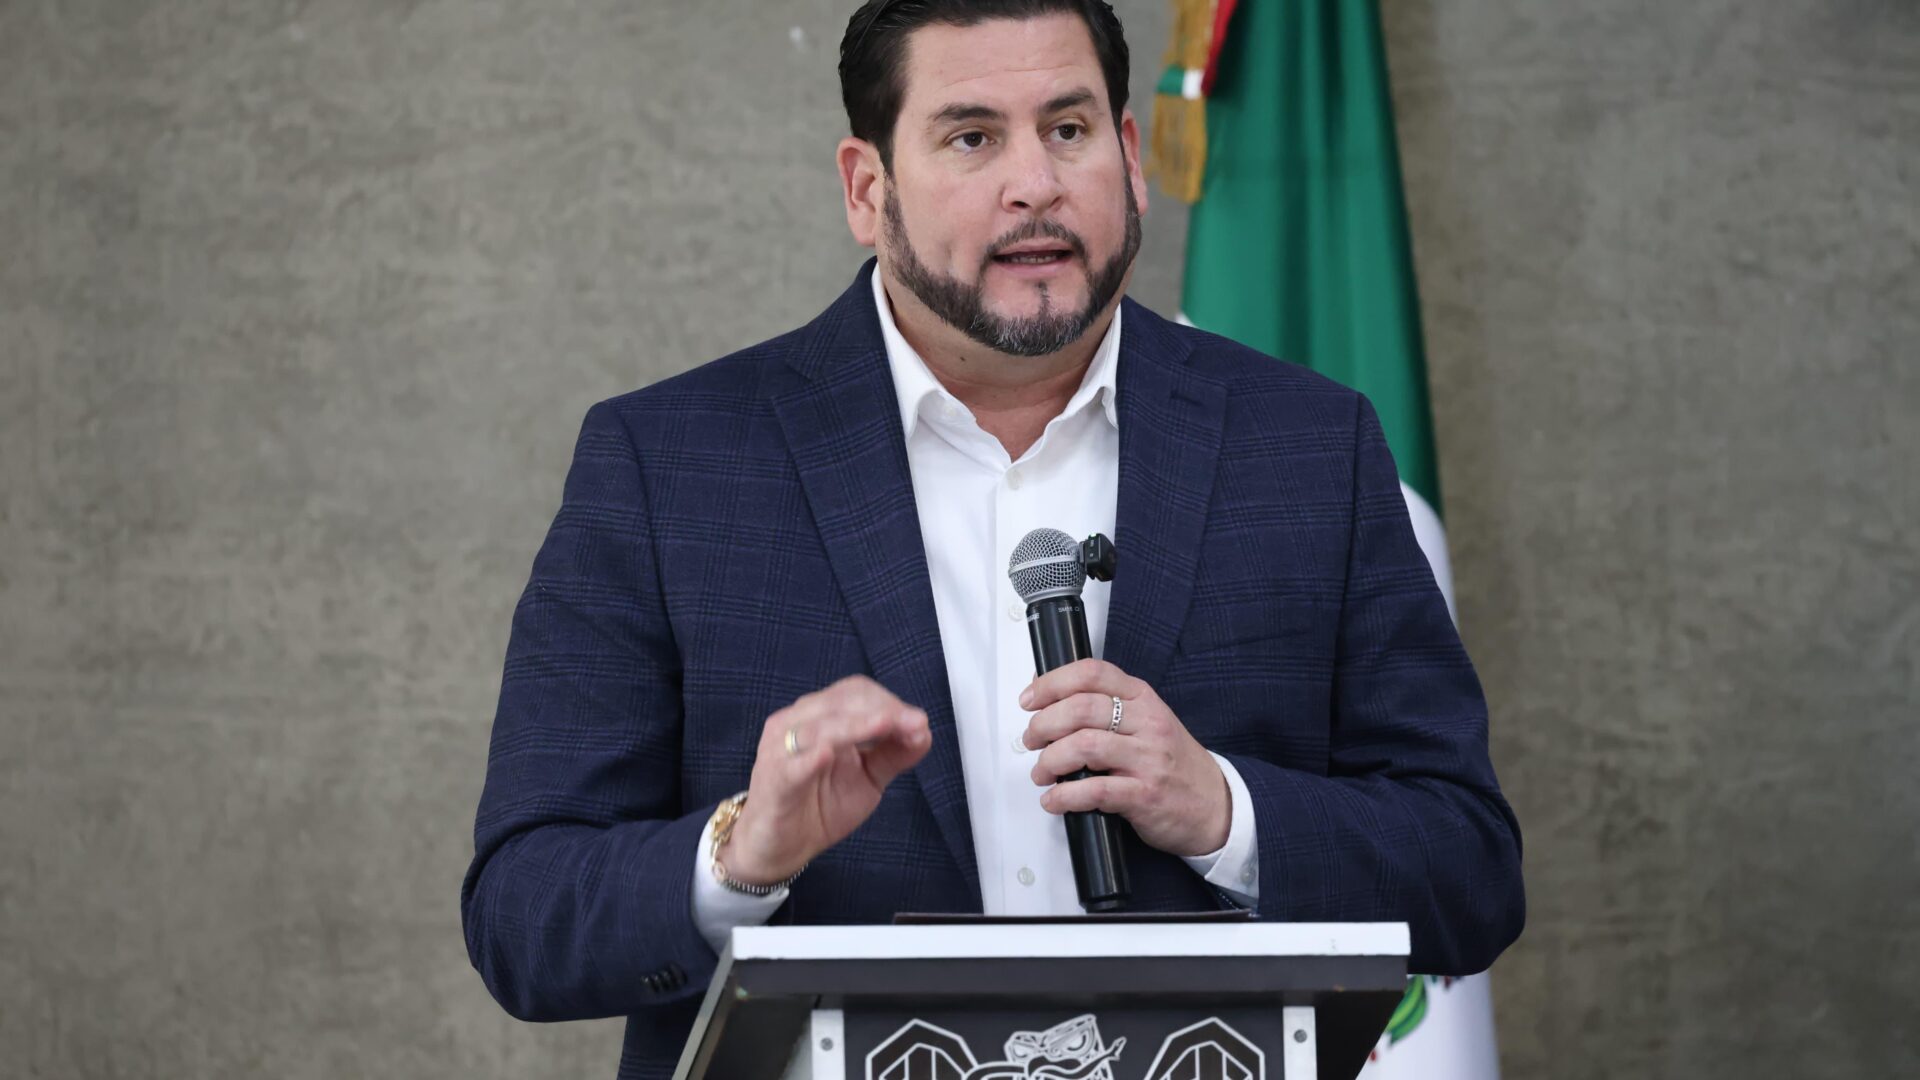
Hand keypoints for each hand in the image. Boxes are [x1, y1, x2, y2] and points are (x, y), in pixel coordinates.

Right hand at [723, 676, 930, 885]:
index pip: (856, 693)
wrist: (778, 847)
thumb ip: (894, 753)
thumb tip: (924, 730)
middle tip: (914, 725)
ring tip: (886, 726)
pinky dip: (810, 757)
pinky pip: (792, 765)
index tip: (919, 722)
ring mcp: (782, 750)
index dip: (890, 702)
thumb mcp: (868, 778)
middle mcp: (798, 724)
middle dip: (882, 710)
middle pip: (841, 702)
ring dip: (857, 725)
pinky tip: (828, 754)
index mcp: (821, 717)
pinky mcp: (774, 781)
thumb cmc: (819, 805)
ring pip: (820, 727)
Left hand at [1020, 659, 1230, 858]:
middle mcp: (1146, 723)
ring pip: (1083, 747)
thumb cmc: (1174, 763)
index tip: (1029, 700)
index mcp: (1142, 699)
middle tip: (1032, 740)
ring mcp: (1148, 759)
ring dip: (1049, 761)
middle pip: (1081, 709)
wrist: (1217, 806)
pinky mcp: (1145, 795)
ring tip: (1042, 773)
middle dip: (1043, 725)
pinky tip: (1055, 800)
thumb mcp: (1146, 722)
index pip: (1092, 673)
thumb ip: (1103, 707)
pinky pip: (1094, 791)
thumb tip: (1047, 696)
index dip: (1052, 683)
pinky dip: (1064, 797)